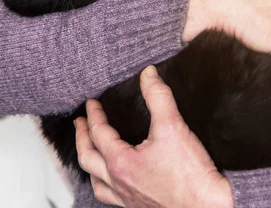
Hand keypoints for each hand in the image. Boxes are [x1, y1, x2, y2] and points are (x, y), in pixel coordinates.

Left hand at [75, 66, 232, 207]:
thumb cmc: (191, 177)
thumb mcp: (173, 128)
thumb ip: (158, 97)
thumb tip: (148, 75)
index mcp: (121, 163)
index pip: (99, 134)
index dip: (94, 115)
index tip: (92, 104)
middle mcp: (119, 183)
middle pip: (88, 159)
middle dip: (81, 138)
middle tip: (79, 125)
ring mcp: (127, 199)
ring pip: (97, 183)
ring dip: (90, 165)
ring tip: (91, 154)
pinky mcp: (139, 207)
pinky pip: (112, 198)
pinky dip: (106, 186)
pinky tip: (116, 182)